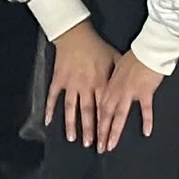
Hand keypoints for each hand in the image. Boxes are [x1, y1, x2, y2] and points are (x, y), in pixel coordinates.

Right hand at [44, 21, 117, 147]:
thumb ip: (119, 75)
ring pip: (71, 107)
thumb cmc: (96, 46)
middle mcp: (85, 86)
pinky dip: (50, 108)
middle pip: (87, 112)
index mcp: (100, 82)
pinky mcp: (59, 79)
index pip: (103, 109)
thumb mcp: (113, 58)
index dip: (105, 125)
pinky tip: (48, 120)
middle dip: (89, 130)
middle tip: (91, 145)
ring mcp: (71, 83)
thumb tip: (130, 86)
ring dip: (71, 123)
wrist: (75, 34)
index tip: (107, 139)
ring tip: (72, 138)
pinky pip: (53, 96)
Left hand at [93, 51, 162, 152]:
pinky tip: (146, 132)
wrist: (147, 50)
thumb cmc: (134, 58)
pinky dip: (147, 120)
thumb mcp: (118, 68)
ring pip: (119, 115)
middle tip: (99, 148)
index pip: (100, 107)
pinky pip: (145, 108)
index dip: (96, 122)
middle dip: (102, 132)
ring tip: (111, 145)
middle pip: (106, 114)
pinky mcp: (144, 91)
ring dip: (114, 131)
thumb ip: (113, 82)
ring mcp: (130, 91)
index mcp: (110, 85)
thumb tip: (109, 90)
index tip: (93, 136)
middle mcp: (117, 90)